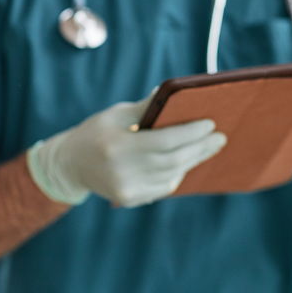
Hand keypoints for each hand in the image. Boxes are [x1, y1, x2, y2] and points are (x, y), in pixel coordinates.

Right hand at [27, 93, 226, 206]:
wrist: (70, 164)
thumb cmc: (97, 132)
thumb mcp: (116, 114)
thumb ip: (147, 107)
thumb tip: (176, 93)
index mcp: (117, 146)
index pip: (164, 141)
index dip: (191, 133)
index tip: (210, 124)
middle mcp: (121, 171)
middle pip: (173, 160)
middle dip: (200, 148)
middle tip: (220, 137)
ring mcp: (126, 189)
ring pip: (172, 175)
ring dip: (194, 160)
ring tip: (209, 147)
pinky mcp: (131, 199)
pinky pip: (164, 186)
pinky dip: (179, 172)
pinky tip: (188, 160)